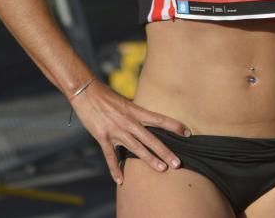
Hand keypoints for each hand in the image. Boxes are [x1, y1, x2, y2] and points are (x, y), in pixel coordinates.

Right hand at [70, 81, 190, 183]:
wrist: (86, 93)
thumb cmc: (108, 96)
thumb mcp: (127, 102)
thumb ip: (137, 112)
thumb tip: (148, 117)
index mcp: (137, 111)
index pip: (160, 120)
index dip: (175, 126)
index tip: (188, 133)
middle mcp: (129, 122)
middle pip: (151, 139)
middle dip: (165, 151)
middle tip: (177, 163)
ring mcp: (116, 131)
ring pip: (136, 149)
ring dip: (149, 160)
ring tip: (162, 169)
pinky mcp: (103, 138)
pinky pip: (111, 156)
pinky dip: (115, 169)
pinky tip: (121, 181)